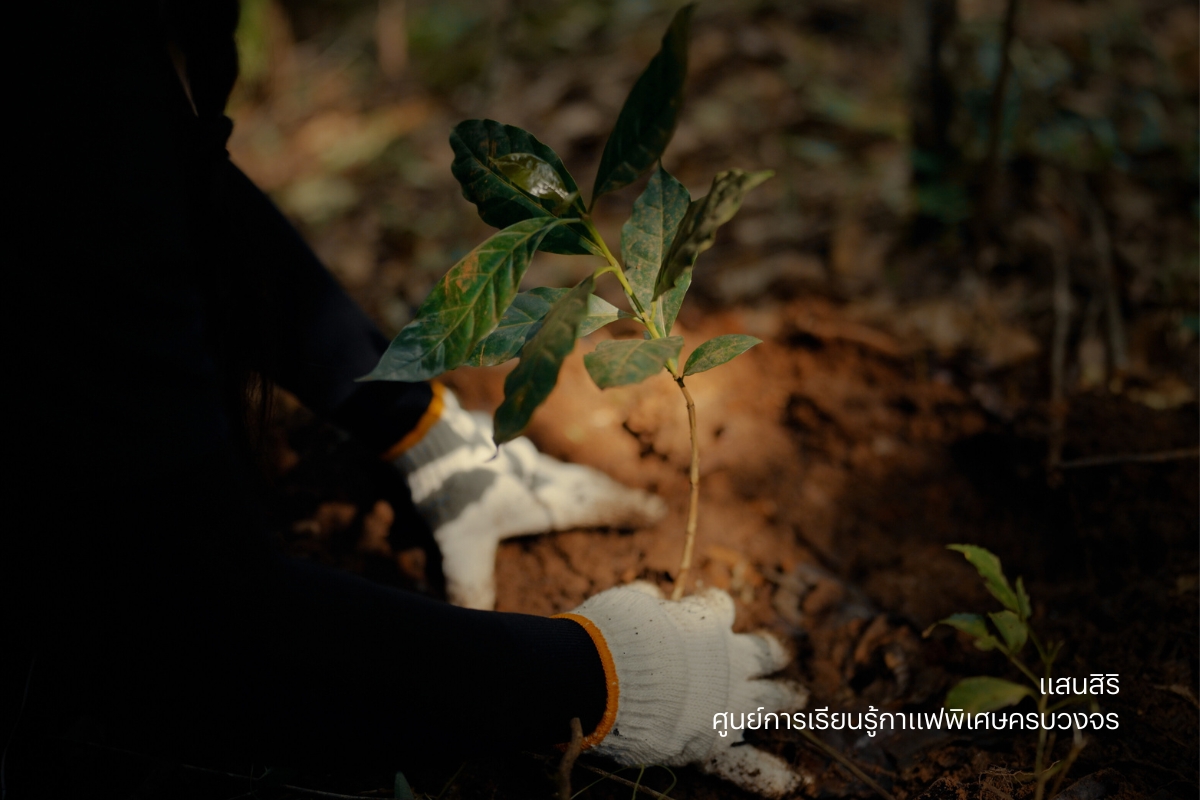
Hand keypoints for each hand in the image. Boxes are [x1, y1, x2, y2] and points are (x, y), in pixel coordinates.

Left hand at [396, 388, 665, 608]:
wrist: (426, 434)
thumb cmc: (452, 489)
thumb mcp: (461, 543)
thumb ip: (471, 581)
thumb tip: (473, 620)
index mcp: (544, 498)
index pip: (594, 507)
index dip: (625, 511)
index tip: (657, 511)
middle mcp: (542, 476)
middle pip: (591, 488)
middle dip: (620, 498)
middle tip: (650, 505)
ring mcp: (524, 461)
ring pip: (571, 474)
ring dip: (593, 484)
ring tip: (608, 491)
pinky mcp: (504, 452)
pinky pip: (546, 465)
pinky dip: (561, 474)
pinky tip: (549, 474)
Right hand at [557, 583, 809, 797]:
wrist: (608, 683)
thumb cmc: (614, 636)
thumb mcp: (628, 604)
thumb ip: (646, 601)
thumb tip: (650, 596)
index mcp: (705, 623)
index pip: (719, 607)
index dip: (712, 606)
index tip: (706, 606)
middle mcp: (725, 661)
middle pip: (762, 652)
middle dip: (770, 653)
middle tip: (779, 654)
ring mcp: (726, 703)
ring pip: (768, 699)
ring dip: (784, 698)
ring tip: (797, 698)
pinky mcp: (712, 740)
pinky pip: (745, 761)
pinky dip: (768, 773)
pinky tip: (794, 782)